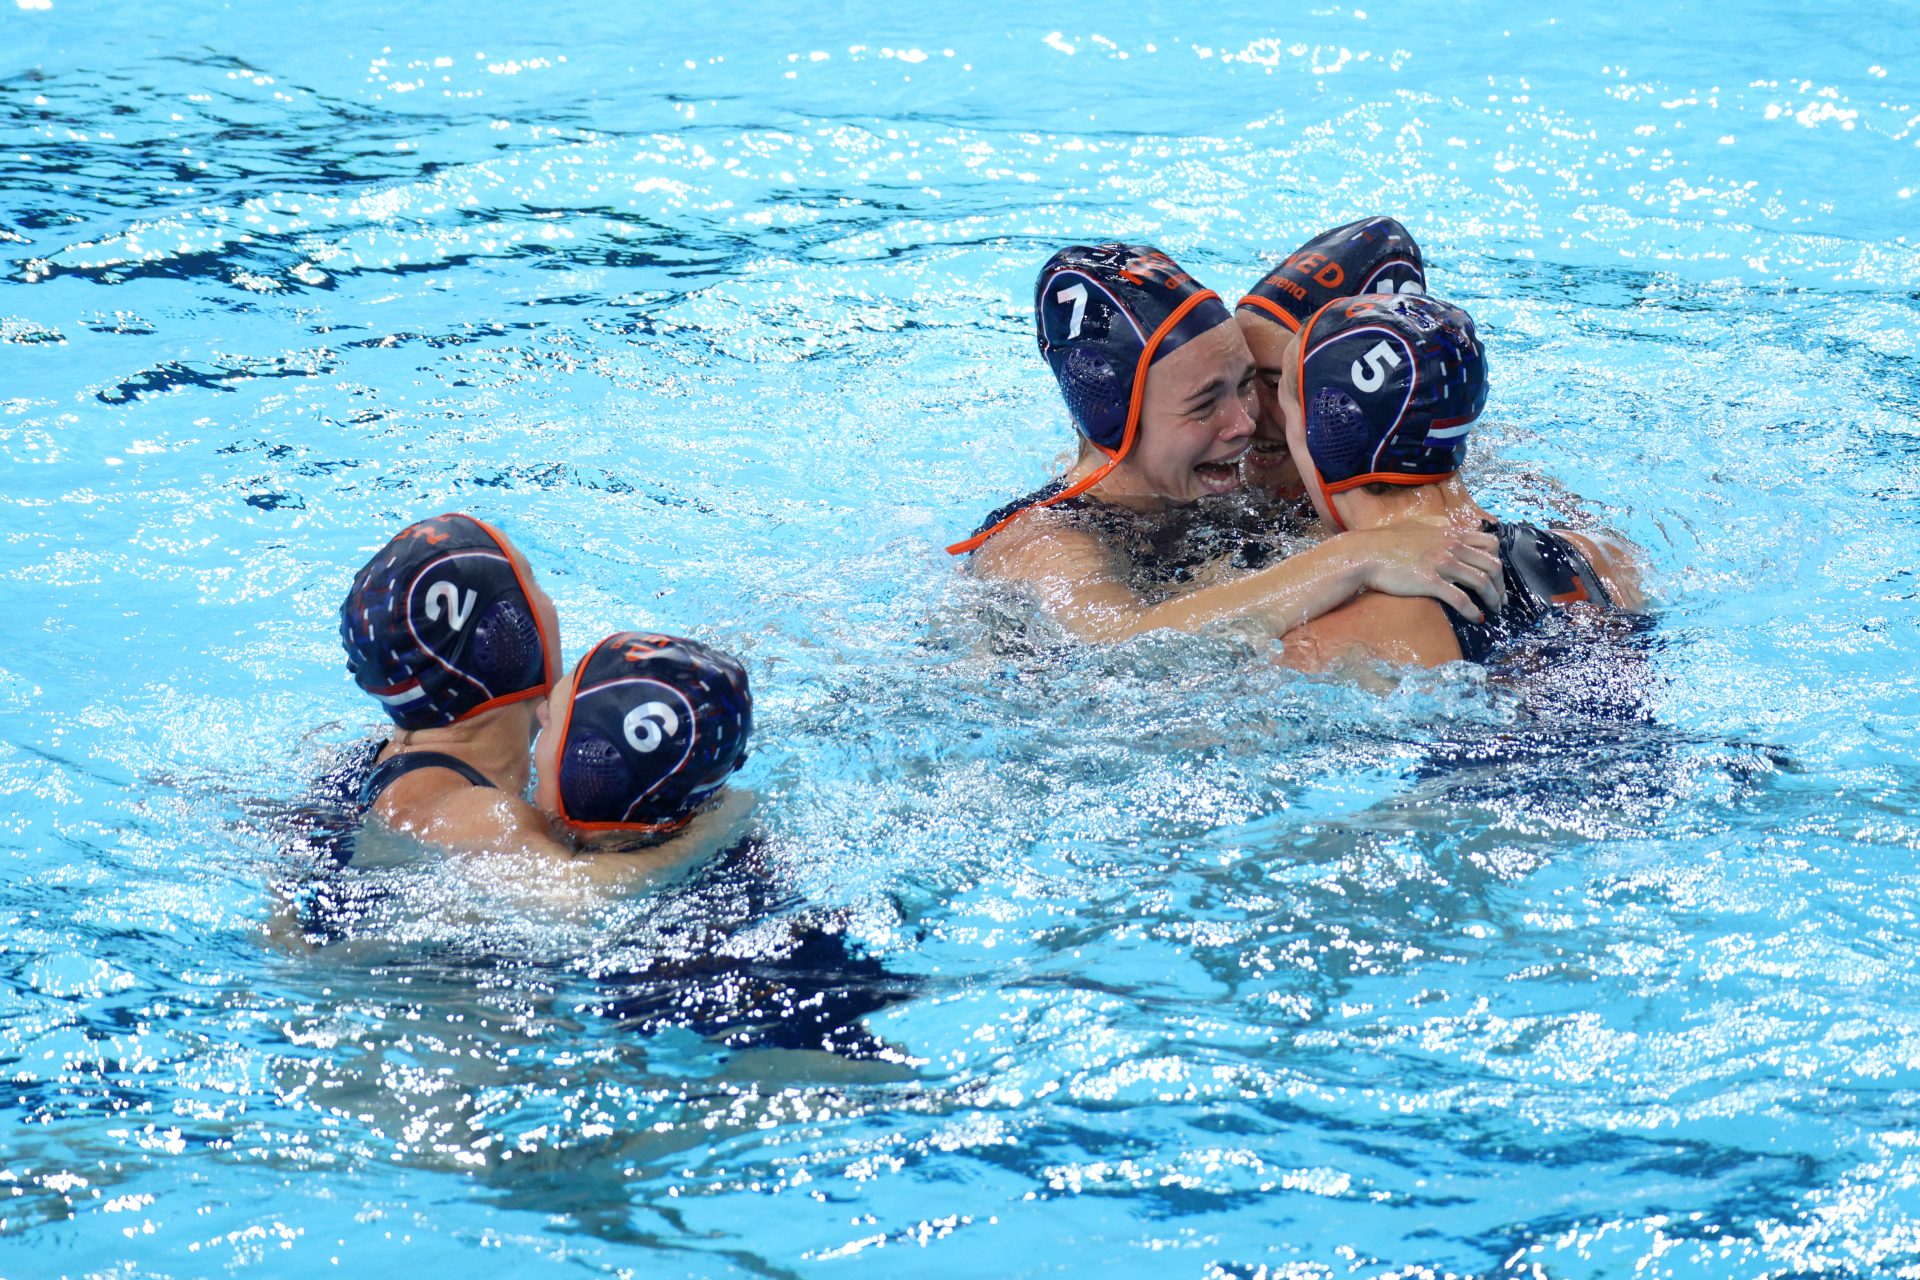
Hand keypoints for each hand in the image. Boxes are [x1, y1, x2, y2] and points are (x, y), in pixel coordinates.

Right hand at [1349, 519, 1505, 619]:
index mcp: (1451, 533)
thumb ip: (1435, 523)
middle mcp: (1452, 546)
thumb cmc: (1385, 540)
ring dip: (1493, 599)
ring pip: (1482, 582)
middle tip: (1500, 599)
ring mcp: (1442, 564)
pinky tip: (1475, 619)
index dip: (1498, 561)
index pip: (1490, 543)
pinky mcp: (1431, 582)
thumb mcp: (1416, 524)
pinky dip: (1473, 611)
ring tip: (1493, 611)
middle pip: (1493, 565)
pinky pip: (1461, 599)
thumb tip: (1446, 524)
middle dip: (1501, 585)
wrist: (1364, 553)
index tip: (1496, 577)